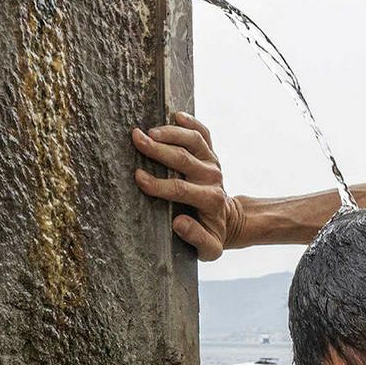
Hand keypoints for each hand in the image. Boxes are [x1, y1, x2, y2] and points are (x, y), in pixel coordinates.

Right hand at [131, 113, 243, 259]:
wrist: (229, 221)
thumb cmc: (212, 235)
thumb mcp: (208, 249)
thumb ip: (196, 239)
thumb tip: (178, 223)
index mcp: (210, 200)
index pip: (181, 189)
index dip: (159, 184)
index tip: (138, 177)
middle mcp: (213, 178)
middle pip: (184, 159)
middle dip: (158, 149)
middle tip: (136, 139)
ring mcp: (213, 162)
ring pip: (194, 140)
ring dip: (171, 132)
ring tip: (148, 130)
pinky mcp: (211, 154)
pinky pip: (203, 133)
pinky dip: (191, 122)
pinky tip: (175, 115)